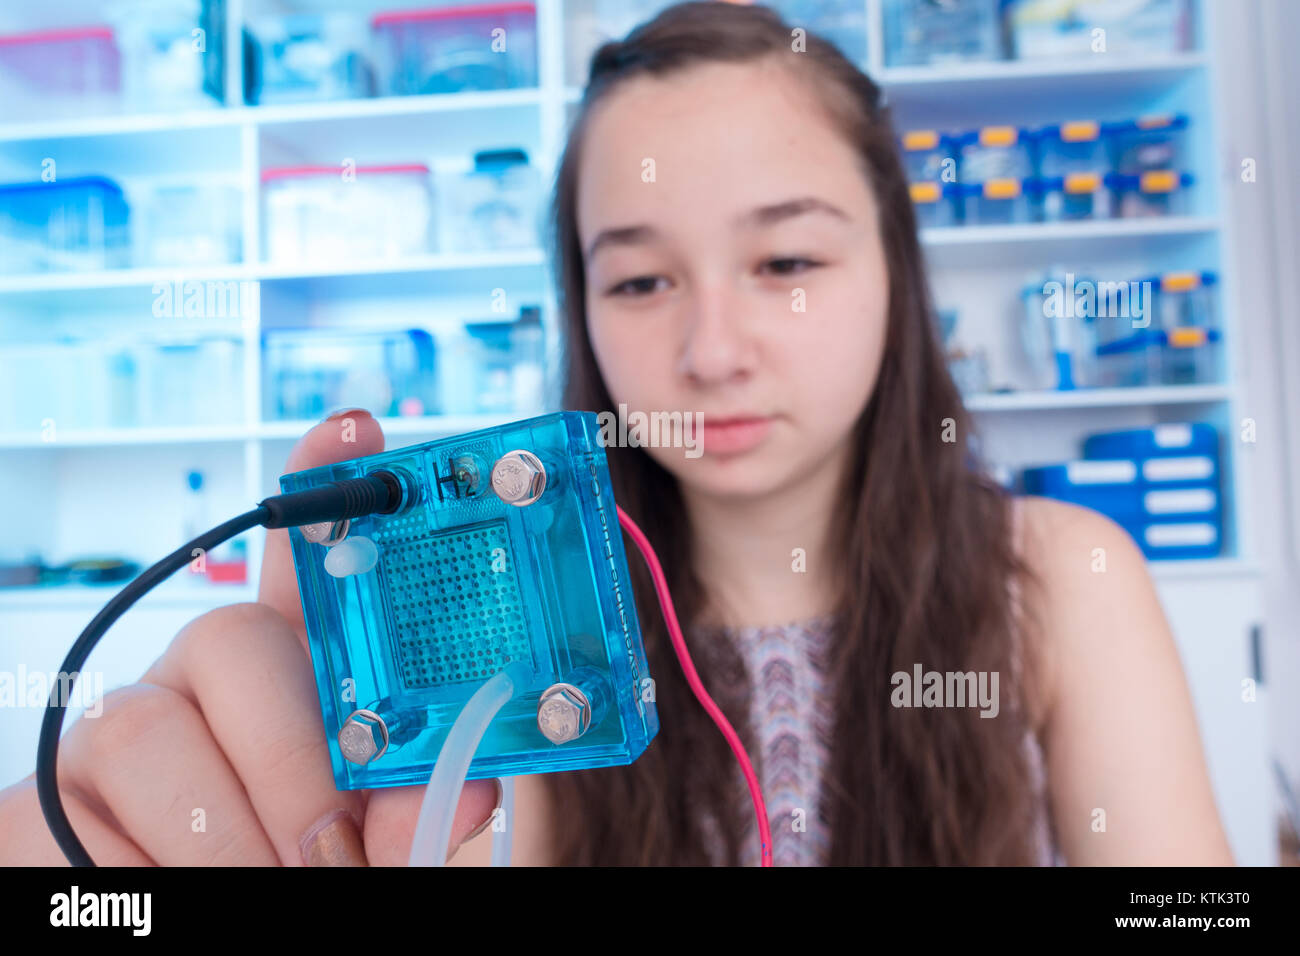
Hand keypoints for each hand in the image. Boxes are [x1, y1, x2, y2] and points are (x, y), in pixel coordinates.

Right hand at [0, 409, 500, 864]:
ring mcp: (108, 736)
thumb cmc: (301, 881)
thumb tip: (472, 791)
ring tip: (274, 890)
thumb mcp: (371, 844)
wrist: (203, 933)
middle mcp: (195, 684)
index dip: (325, 487)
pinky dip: (140, 880)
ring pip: (147, 733)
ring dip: (223, 840)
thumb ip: (409, 805)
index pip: (302, 564)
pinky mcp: (33, 805)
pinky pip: (65, 820)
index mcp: (291, 683)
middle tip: (331, 852)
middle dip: (293, 760)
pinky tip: (171, 897)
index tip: (360, 432)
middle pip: (231, 640)